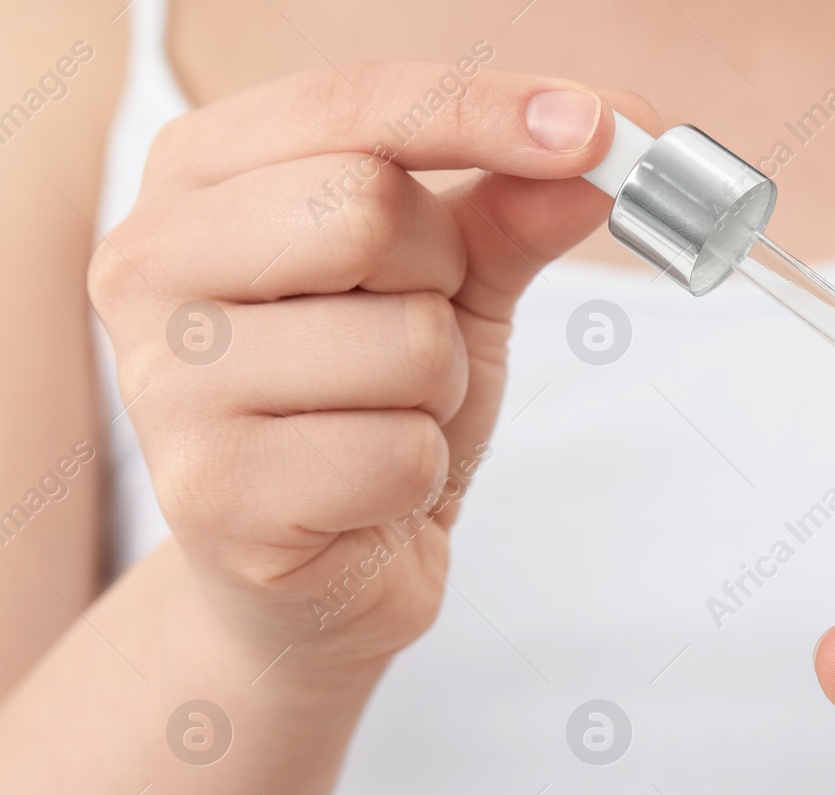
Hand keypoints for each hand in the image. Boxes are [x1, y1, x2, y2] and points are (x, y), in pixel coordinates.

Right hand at [90, 62, 652, 668]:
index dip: (485, 110)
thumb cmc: (369, 405)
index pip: (353, 105)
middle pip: (367, 210)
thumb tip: (605, 141)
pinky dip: (418, 474)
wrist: (319, 570)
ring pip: (402, 342)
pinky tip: (365, 492)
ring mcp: (166, 383)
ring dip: (436, 390)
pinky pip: (400, 452)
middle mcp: (151, 262)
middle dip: (442, 280)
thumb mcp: (448, 287)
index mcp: (197, 176)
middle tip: (415, 327)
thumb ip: (511, 207)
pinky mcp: (212, 495)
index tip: (597, 128)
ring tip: (381, 419)